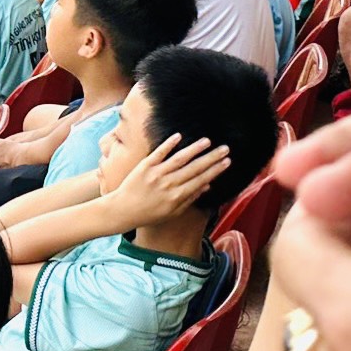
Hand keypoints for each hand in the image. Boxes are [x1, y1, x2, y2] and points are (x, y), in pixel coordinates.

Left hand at [103, 134, 231, 226]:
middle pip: (194, 168)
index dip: (215, 170)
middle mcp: (169, 184)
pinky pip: (159, 153)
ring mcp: (157, 174)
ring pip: (180, 158)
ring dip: (195, 149)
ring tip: (208, 141)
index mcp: (177, 197)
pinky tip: (179, 136)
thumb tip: (207, 185)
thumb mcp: (172, 212)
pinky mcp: (145, 165)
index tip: (227, 162)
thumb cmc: (149, 214)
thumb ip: (190, 198)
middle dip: (212, 158)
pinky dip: (169, 144)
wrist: (122, 210)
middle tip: (225, 149)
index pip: (201, 180)